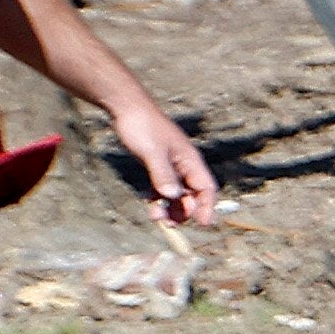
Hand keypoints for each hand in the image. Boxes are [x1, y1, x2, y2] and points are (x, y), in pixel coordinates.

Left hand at [107, 96, 223, 230]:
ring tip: (155, 217)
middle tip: (169, 225)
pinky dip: (159, 198)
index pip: (206, 188)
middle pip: (192, 195)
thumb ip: (163, 175)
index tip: (202, 224)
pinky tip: (150, 205)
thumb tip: (173, 197)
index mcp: (190, 160)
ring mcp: (171, 165)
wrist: (127, 108)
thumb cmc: (143, 126)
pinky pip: (164, 187)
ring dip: (170, 208)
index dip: (206, 206)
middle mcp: (184, 165)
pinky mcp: (158, 165)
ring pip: (177, 193)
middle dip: (184, 211)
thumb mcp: (152, 152)